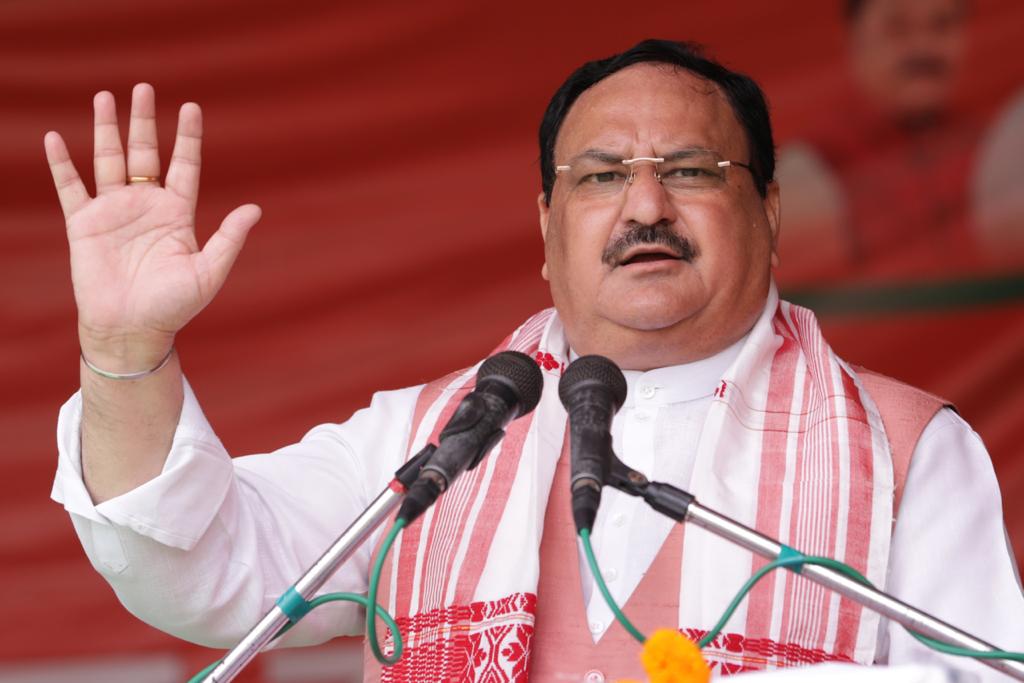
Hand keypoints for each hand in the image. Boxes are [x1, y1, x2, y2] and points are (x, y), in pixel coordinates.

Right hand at [44, 83, 260, 371]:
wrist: (132, 330)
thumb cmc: (174, 307)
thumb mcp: (209, 272)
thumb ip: (229, 239)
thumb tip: (255, 209)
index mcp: (178, 214)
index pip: (184, 165)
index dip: (187, 137)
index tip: (191, 106)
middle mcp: (146, 206)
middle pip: (145, 153)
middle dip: (144, 120)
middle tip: (143, 87)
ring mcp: (114, 212)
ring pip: (109, 160)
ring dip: (106, 129)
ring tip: (105, 97)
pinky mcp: (85, 225)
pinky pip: (71, 187)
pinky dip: (62, 163)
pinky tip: (56, 137)